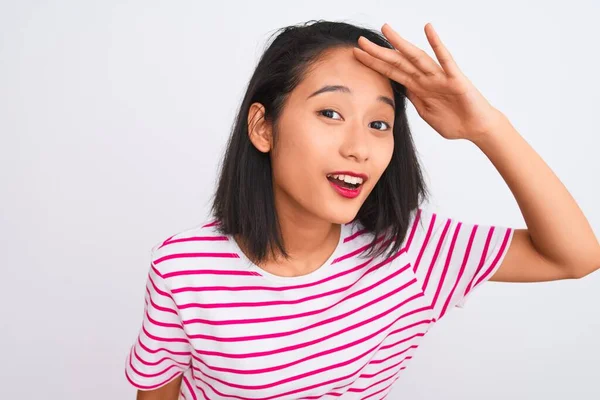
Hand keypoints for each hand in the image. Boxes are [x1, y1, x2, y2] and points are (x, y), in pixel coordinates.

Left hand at [353, 23, 505, 140]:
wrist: (476, 128)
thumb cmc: (454, 121)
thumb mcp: (425, 112)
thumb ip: (412, 99)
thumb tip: (398, 89)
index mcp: (417, 87)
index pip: (391, 72)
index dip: (373, 64)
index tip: (356, 54)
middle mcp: (426, 78)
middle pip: (398, 62)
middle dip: (378, 52)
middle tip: (360, 40)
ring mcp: (439, 77)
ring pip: (416, 57)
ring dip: (400, 44)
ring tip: (385, 30)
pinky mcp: (454, 79)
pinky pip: (445, 59)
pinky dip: (437, 44)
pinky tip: (428, 29)